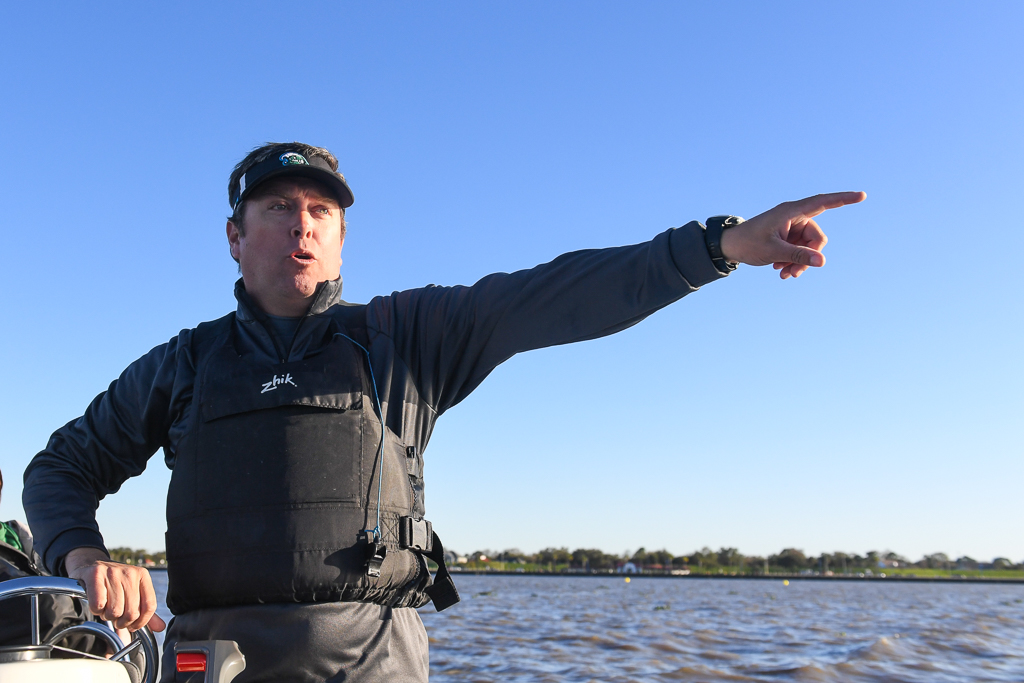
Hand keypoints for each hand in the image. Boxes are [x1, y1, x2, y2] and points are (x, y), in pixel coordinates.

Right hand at [65, 547, 165, 645]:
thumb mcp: (133, 591)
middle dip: (121, 622)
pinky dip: (96, 610)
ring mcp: (113, 573)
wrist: (91, 563)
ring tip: (106, 608)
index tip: (132, 626)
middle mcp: (130, 573)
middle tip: (115, 617)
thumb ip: (145, 609)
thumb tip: (160, 627)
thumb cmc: (114, 581)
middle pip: (132, 612)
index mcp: (143, 575)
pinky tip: (97, 603)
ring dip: (107, 616)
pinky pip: (98, 605)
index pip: (149, 606)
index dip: (141, 622)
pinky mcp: (95, 575)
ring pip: (115, 611)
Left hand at [719, 191, 865, 278]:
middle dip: (809, 256)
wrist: (730, 246)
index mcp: (791, 212)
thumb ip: (798, 255)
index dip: (843, 198)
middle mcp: (795, 217)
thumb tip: (822, 261)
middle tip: (792, 273)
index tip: (862, 195)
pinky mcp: (789, 238)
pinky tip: (781, 270)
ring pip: (809, 247)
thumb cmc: (748, 243)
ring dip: (799, 262)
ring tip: (784, 274)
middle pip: (817, 237)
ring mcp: (792, 228)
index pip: (823, 202)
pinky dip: (794, 261)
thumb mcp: (773, 251)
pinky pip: (801, 251)